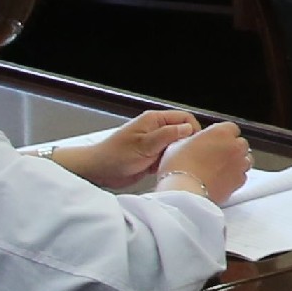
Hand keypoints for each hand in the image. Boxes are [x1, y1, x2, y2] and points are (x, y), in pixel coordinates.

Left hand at [52, 108, 208, 189]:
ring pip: (176, 147)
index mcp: (154, 120)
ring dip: (177, 156)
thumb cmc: (114, 156)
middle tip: (183, 157)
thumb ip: (167, 135)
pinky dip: (169, 164)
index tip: (193, 144)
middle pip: (182, 132)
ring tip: (172, 164)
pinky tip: (164, 170)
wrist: (97, 172)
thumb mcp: (144, 145)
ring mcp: (154, 144)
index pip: (184, 118)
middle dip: (185, 144)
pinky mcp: (152, 157)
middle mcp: (156, 130)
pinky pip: (168, 158)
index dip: (192, 130)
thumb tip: (188, 128)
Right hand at [155, 124, 249, 202]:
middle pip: (240, 143)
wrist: (183, 191)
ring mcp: (240, 163)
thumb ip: (192, 139)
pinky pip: (242, 175)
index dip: (222, 135)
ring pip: (245, 159)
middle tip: (215, 157)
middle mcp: (235, 145)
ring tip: (219, 169)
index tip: (214, 141)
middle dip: (231, 148)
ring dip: (235, 162)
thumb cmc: (178, 167)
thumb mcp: (178, 144)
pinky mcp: (240, 180)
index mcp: (221, 132)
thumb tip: (193, 141)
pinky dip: (234, 177)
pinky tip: (221, 180)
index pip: (230, 128)